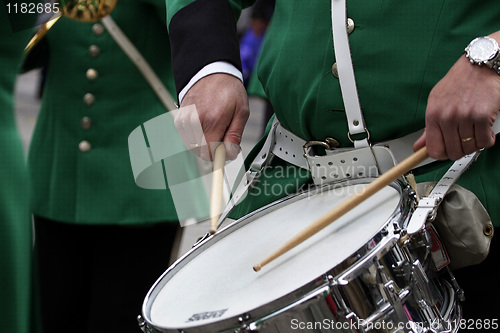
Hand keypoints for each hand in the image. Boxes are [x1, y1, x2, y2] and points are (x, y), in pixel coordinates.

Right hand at [174, 73, 249, 159]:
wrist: (209, 72)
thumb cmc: (227, 89)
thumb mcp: (241, 111)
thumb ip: (235, 135)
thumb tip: (230, 154)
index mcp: (212, 120)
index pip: (211, 153)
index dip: (221, 155)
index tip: (228, 151)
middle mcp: (195, 121)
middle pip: (202, 152)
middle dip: (214, 150)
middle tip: (224, 136)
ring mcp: (184, 121)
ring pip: (194, 148)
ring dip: (205, 143)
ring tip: (215, 127)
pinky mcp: (179, 120)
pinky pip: (188, 139)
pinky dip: (197, 137)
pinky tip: (205, 125)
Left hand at [414, 33, 499, 159]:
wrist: (480, 65)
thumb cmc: (459, 82)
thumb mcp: (437, 102)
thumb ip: (429, 128)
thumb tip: (418, 148)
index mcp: (433, 114)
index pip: (433, 149)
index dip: (441, 155)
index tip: (446, 152)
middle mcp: (447, 116)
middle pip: (453, 151)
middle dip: (460, 150)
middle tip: (464, 140)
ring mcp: (465, 117)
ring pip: (469, 148)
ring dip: (474, 144)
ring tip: (475, 131)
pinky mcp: (483, 116)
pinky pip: (485, 141)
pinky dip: (487, 140)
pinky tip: (486, 130)